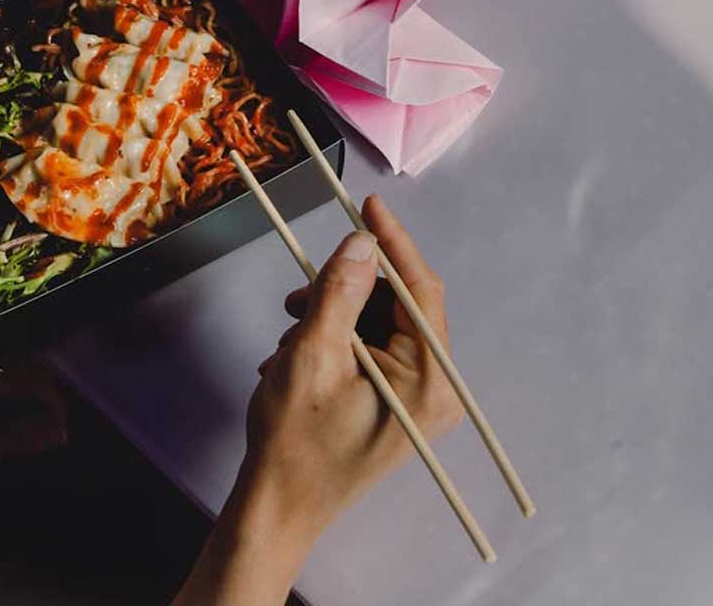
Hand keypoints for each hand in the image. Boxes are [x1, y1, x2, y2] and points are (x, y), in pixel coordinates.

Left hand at [0, 324, 67, 476]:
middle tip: (47, 430)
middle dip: (43, 397)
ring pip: (11, 362)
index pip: (39, 380)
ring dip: (25, 389)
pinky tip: (0, 407)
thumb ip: (19, 437)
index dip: (56, 408)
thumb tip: (60, 432)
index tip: (59, 434)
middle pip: (28, 366)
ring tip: (27, 422)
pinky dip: (5, 383)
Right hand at [173, 196, 461, 605]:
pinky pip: (372, 349)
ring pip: (380, 323)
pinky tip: (297, 350)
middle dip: (349, 288)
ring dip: (335, 314)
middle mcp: (435, 390)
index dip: (393, 243)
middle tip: (301, 292)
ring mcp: (416, 399)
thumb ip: (339, 293)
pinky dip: (336, 338)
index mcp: (427, 381)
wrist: (278, 510)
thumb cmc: (293, 443)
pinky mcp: (395, 404)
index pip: (420, 291)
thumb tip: (362, 242)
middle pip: (400, 306)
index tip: (367, 203)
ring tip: (290, 330)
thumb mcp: (311, 355)